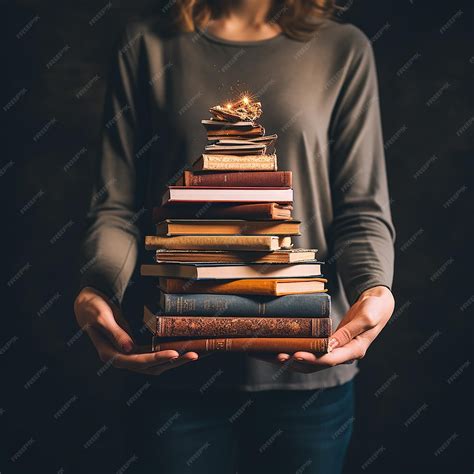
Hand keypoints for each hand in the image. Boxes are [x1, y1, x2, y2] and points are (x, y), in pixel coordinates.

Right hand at [74, 287, 198, 374]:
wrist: (86, 303)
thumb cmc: (92, 308)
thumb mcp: (102, 316)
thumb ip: (115, 332)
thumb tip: (128, 349)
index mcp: (110, 353)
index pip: (138, 361)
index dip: (157, 358)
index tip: (174, 353)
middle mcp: (121, 357)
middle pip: (150, 367)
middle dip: (173, 362)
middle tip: (193, 355)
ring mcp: (128, 354)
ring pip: (154, 364)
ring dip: (173, 361)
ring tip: (193, 354)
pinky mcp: (134, 348)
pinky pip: (153, 355)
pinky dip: (167, 353)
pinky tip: (180, 349)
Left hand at [257, 286, 394, 372]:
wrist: (378, 304)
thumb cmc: (375, 308)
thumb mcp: (367, 316)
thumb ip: (350, 330)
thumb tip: (331, 344)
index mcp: (355, 350)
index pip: (330, 359)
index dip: (312, 358)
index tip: (295, 355)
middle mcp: (344, 354)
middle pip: (316, 364)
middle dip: (296, 361)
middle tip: (276, 356)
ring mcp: (337, 350)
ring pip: (311, 360)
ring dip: (292, 359)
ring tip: (272, 354)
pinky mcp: (330, 344)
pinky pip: (312, 350)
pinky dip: (297, 350)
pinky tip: (282, 346)